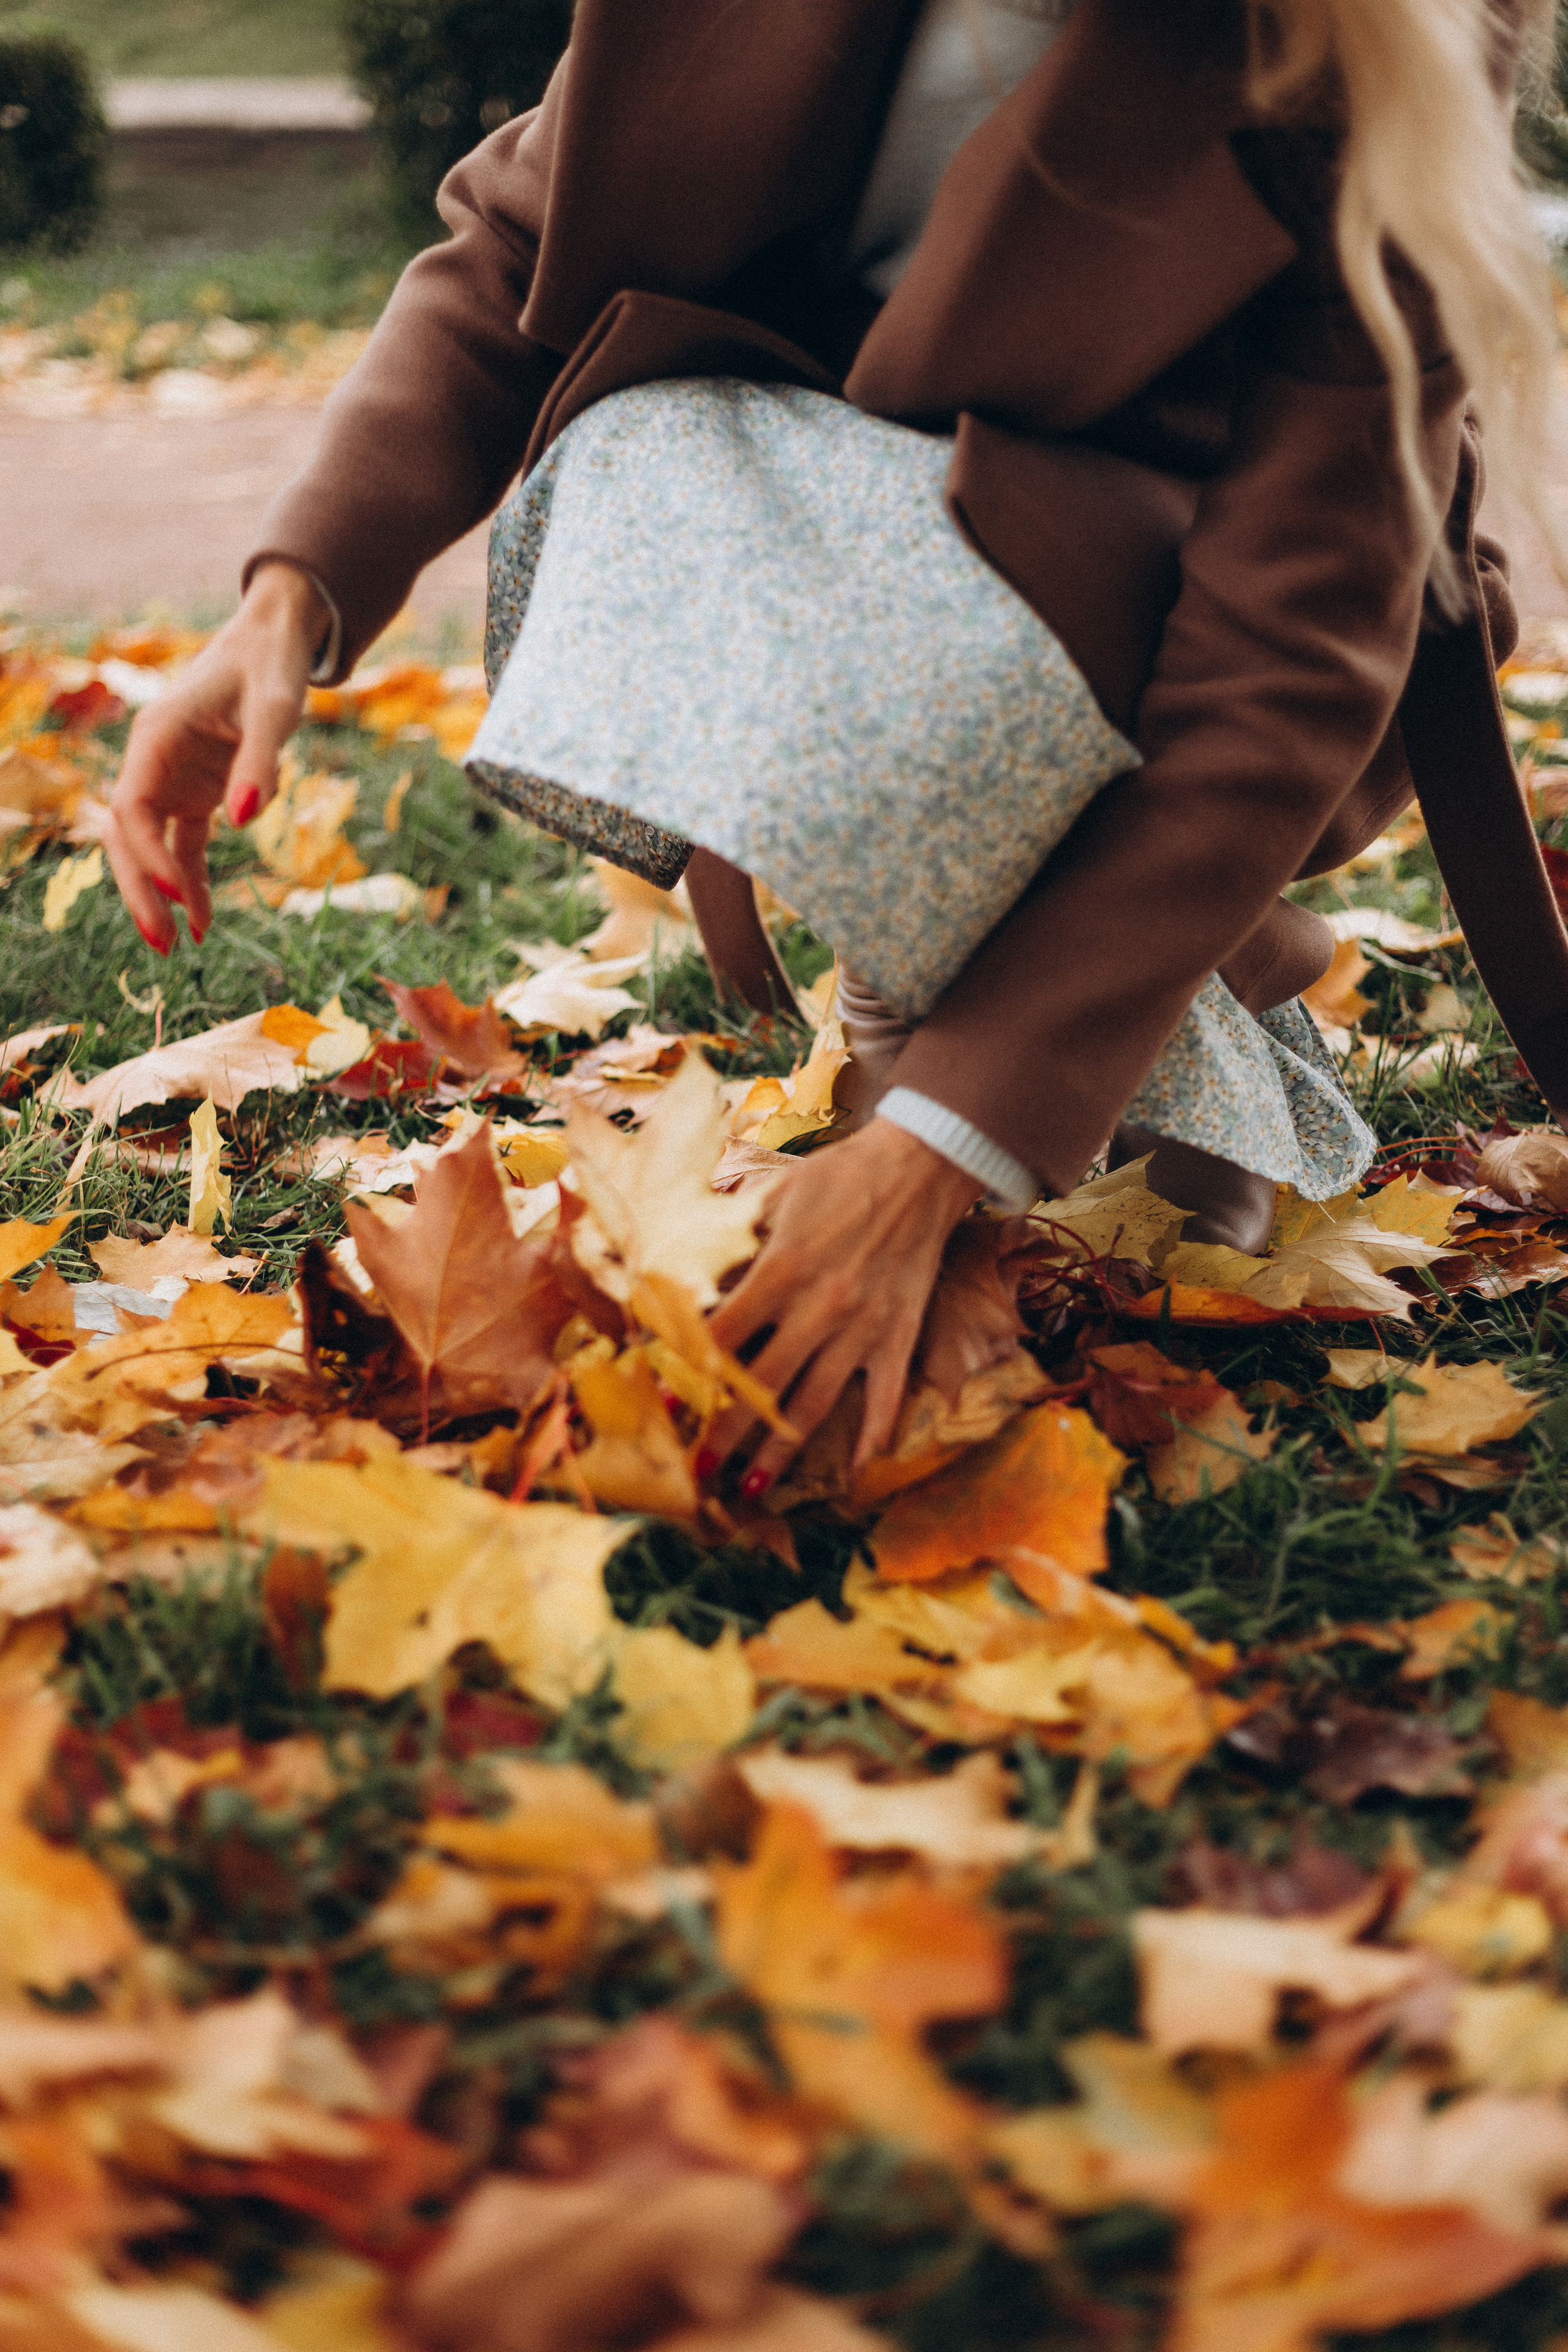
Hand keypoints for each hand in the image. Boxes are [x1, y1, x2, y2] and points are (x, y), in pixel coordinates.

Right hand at [103, 563, 328, 952]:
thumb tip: (241, 821)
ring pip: (150, 846)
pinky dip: (192, 881)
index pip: (133, 809)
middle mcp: (153, 762)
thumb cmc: (271, 666)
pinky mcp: (196, 792)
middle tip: (163, 946)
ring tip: (183, 946)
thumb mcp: (274, 709)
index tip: (180, 897)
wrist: (276, 641)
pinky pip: (184, 845)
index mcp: (155, 737)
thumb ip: (259, 763)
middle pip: (128, 837)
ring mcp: (172, 779)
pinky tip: (205, 923)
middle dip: (140, 891)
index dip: (148, 857)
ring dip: (162, 893)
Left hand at [706, 1121, 981, 1489]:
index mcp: (782, 1270)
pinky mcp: (898, 1335)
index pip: (724, 1336)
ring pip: (815, 1404)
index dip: (690, 1375)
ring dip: (781, 1451)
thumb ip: (733, 1240)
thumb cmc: (838, 1176)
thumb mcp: (774, 1196)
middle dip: (726, 1432)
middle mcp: (819, 1308)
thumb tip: (686, 1271)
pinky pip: (887, 1396)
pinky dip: (876, 1434)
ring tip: (751, 1489)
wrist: (918, 1168)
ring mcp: (862, 1328)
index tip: (666, 1408)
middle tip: (698, 1470)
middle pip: (763, 1384)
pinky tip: (859, 1468)